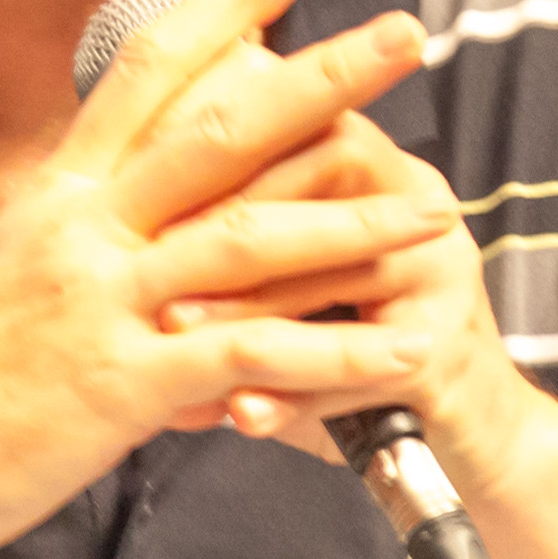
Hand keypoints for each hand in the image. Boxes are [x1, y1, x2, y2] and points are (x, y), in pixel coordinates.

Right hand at [0, 0, 460, 558]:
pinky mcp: (119, 382)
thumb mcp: (2, 280)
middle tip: (403, 32)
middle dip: (320, 76)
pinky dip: (335, 353)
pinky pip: (251, 356)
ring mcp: (101, 300)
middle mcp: (81, 228)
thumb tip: (116, 226)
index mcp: (54, 194)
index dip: (223, 2)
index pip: (146, 67)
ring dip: (353, 220)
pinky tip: (401, 350)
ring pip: (250, 237)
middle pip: (218, 126)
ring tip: (435, 205)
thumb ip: (72, 245)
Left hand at [148, 34, 557, 558]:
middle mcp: (412, 197)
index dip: (196, 141)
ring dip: (246, 305)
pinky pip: (362, 365)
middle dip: (214, 215)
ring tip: (170, 330)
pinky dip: (295, 394)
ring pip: (332, 270)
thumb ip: (216, 217)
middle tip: (132, 253)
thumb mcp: (280, 272)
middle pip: (311, 175)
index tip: (113, 171)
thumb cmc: (335, 347)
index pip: (282, 115)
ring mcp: (440, 271)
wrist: (450, 443)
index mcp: (363, 159)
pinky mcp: (449, 350)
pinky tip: (240, 414)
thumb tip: (107, 172)